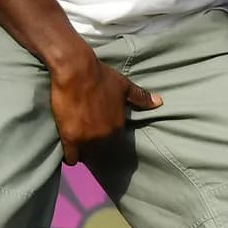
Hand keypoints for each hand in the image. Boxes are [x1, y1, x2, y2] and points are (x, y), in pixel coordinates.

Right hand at [48, 49, 160, 164]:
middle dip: (93, 148)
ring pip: (86, 156)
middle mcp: (105, 135)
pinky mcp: (70, 138)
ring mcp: (87, 138)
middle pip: (99, 152)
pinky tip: (68, 152)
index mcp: (118, 125)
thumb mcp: (124, 86)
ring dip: (82, 152)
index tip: (99, 136)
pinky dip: (69, 156)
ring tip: (76, 145)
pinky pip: (71, 157)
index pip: (114, 144)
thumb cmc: (100, 76)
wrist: (77, 70)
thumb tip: (159, 102)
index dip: (106, 141)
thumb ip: (140, 97)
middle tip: (85, 139)